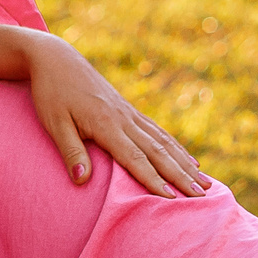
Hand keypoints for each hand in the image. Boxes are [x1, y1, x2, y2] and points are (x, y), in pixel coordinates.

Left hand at [25, 35, 204, 197]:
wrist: (56, 59)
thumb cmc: (51, 92)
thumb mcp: (54, 123)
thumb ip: (70, 151)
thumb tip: (81, 180)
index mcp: (106, 123)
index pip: (135, 157)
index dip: (153, 179)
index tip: (171, 199)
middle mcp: (124, 118)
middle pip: (158, 152)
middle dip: (181, 176)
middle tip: (202, 197)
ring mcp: (129, 113)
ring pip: (164, 141)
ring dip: (185, 164)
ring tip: (206, 183)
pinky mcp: (129, 109)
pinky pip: (158, 131)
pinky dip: (176, 148)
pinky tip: (188, 160)